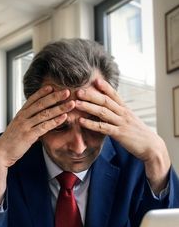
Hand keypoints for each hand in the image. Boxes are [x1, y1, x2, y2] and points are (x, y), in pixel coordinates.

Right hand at [0, 86, 74, 205]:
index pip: (32, 100)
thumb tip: (38, 121)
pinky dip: (55, 121)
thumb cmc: (10, 142)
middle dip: (55, 97)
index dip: (42, 92)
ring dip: (59, 108)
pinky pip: (44, 126)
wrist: (1, 153)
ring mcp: (25, 126)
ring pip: (45, 114)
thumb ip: (28, 122)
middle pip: (41, 104)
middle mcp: (23, 117)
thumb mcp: (18, 128)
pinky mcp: (29, 136)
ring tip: (71, 104)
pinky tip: (64, 117)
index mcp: (20, 114)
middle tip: (67, 91)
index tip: (52, 86)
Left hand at [75, 78, 170, 193]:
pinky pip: (103, 127)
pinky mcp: (119, 134)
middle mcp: (123, 113)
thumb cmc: (138, 134)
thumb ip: (120, 114)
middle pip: (105, 101)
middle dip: (91, 95)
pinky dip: (91, 124)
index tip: (95, 80)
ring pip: (103, 112)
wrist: (151, 146)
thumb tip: (111, 109)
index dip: (105, 86)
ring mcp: (121, 123)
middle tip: (78, 91)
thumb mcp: (130, 120)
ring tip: (76, 104)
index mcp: (125, 109)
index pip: (114, 94)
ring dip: (88, 107)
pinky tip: (81, 121)